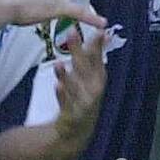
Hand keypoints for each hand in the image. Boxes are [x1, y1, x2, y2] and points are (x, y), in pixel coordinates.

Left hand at [55, 27, 105, 148]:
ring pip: (76, 87)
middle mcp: (94, 90)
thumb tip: (102, 32)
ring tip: (59, 63)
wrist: (79, 130)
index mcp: (98, 78)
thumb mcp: (90, 76)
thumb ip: (94, 55)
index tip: (98, 30)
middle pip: (85, 69)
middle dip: (79, 51)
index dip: (97, 44)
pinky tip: (57, 86)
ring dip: (67, 75)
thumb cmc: (84, 97)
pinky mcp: (73, 115)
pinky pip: (67, 104)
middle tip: (71, 33)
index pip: (98, 58)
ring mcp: (84, 103)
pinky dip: (62, 95)